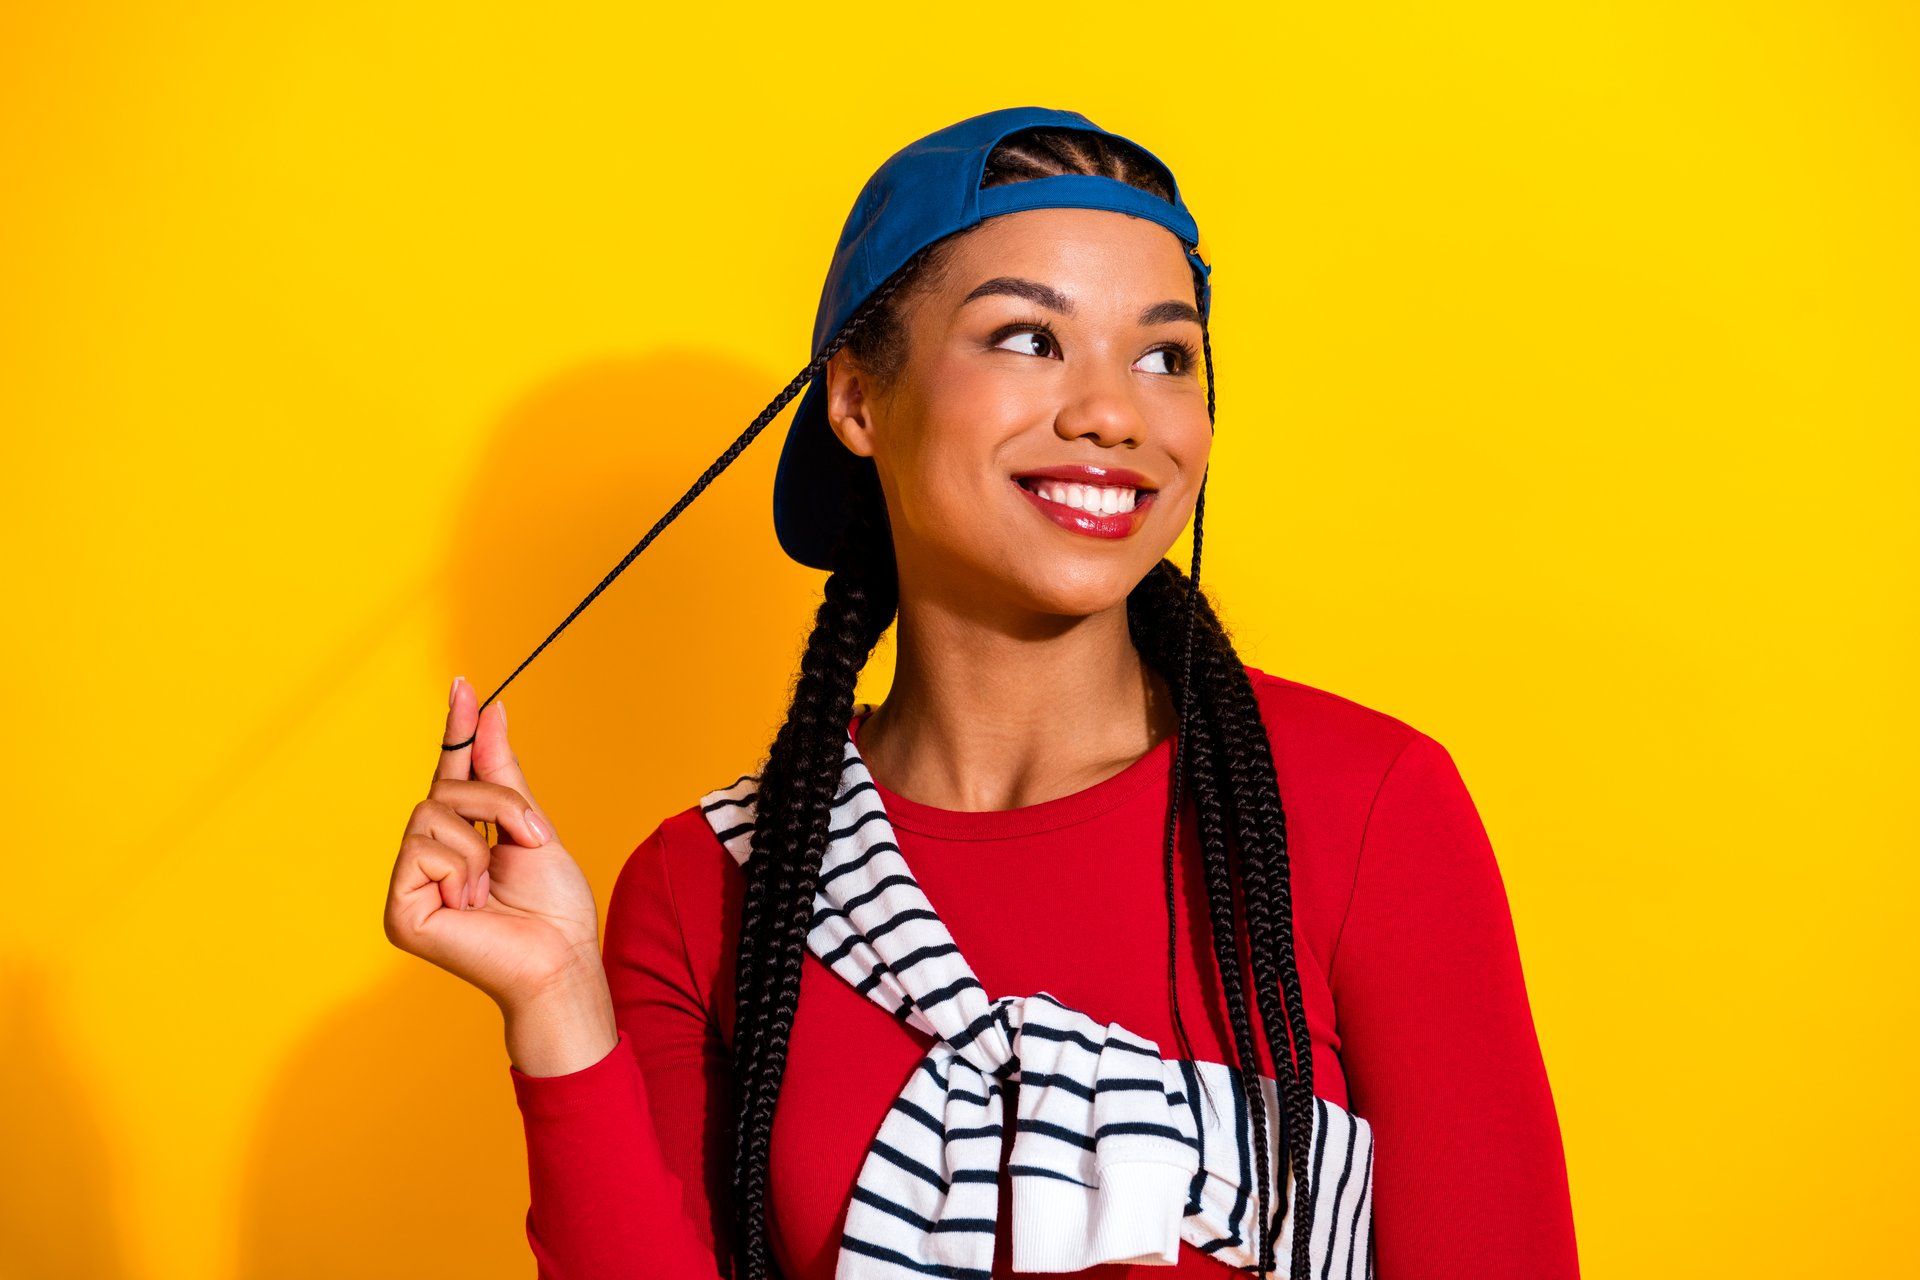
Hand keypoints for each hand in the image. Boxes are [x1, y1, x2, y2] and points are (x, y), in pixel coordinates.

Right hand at [382, 677, 604, 1011]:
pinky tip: (471, 905)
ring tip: (492, 888)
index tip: (464, 684)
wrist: (562, 960)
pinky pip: (421, 851)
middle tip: (525, 840)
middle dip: (495, 803)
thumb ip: (503, 774)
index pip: (451, 774)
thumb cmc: (553, 910)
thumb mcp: (532, 826)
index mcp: (459, 842)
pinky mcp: (400, 911)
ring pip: (431, 814)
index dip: (457, 730)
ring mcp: (410, 887)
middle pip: (442, 790)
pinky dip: (460, 870)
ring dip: (479, 842)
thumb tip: (492, 710)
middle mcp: (427, 861)